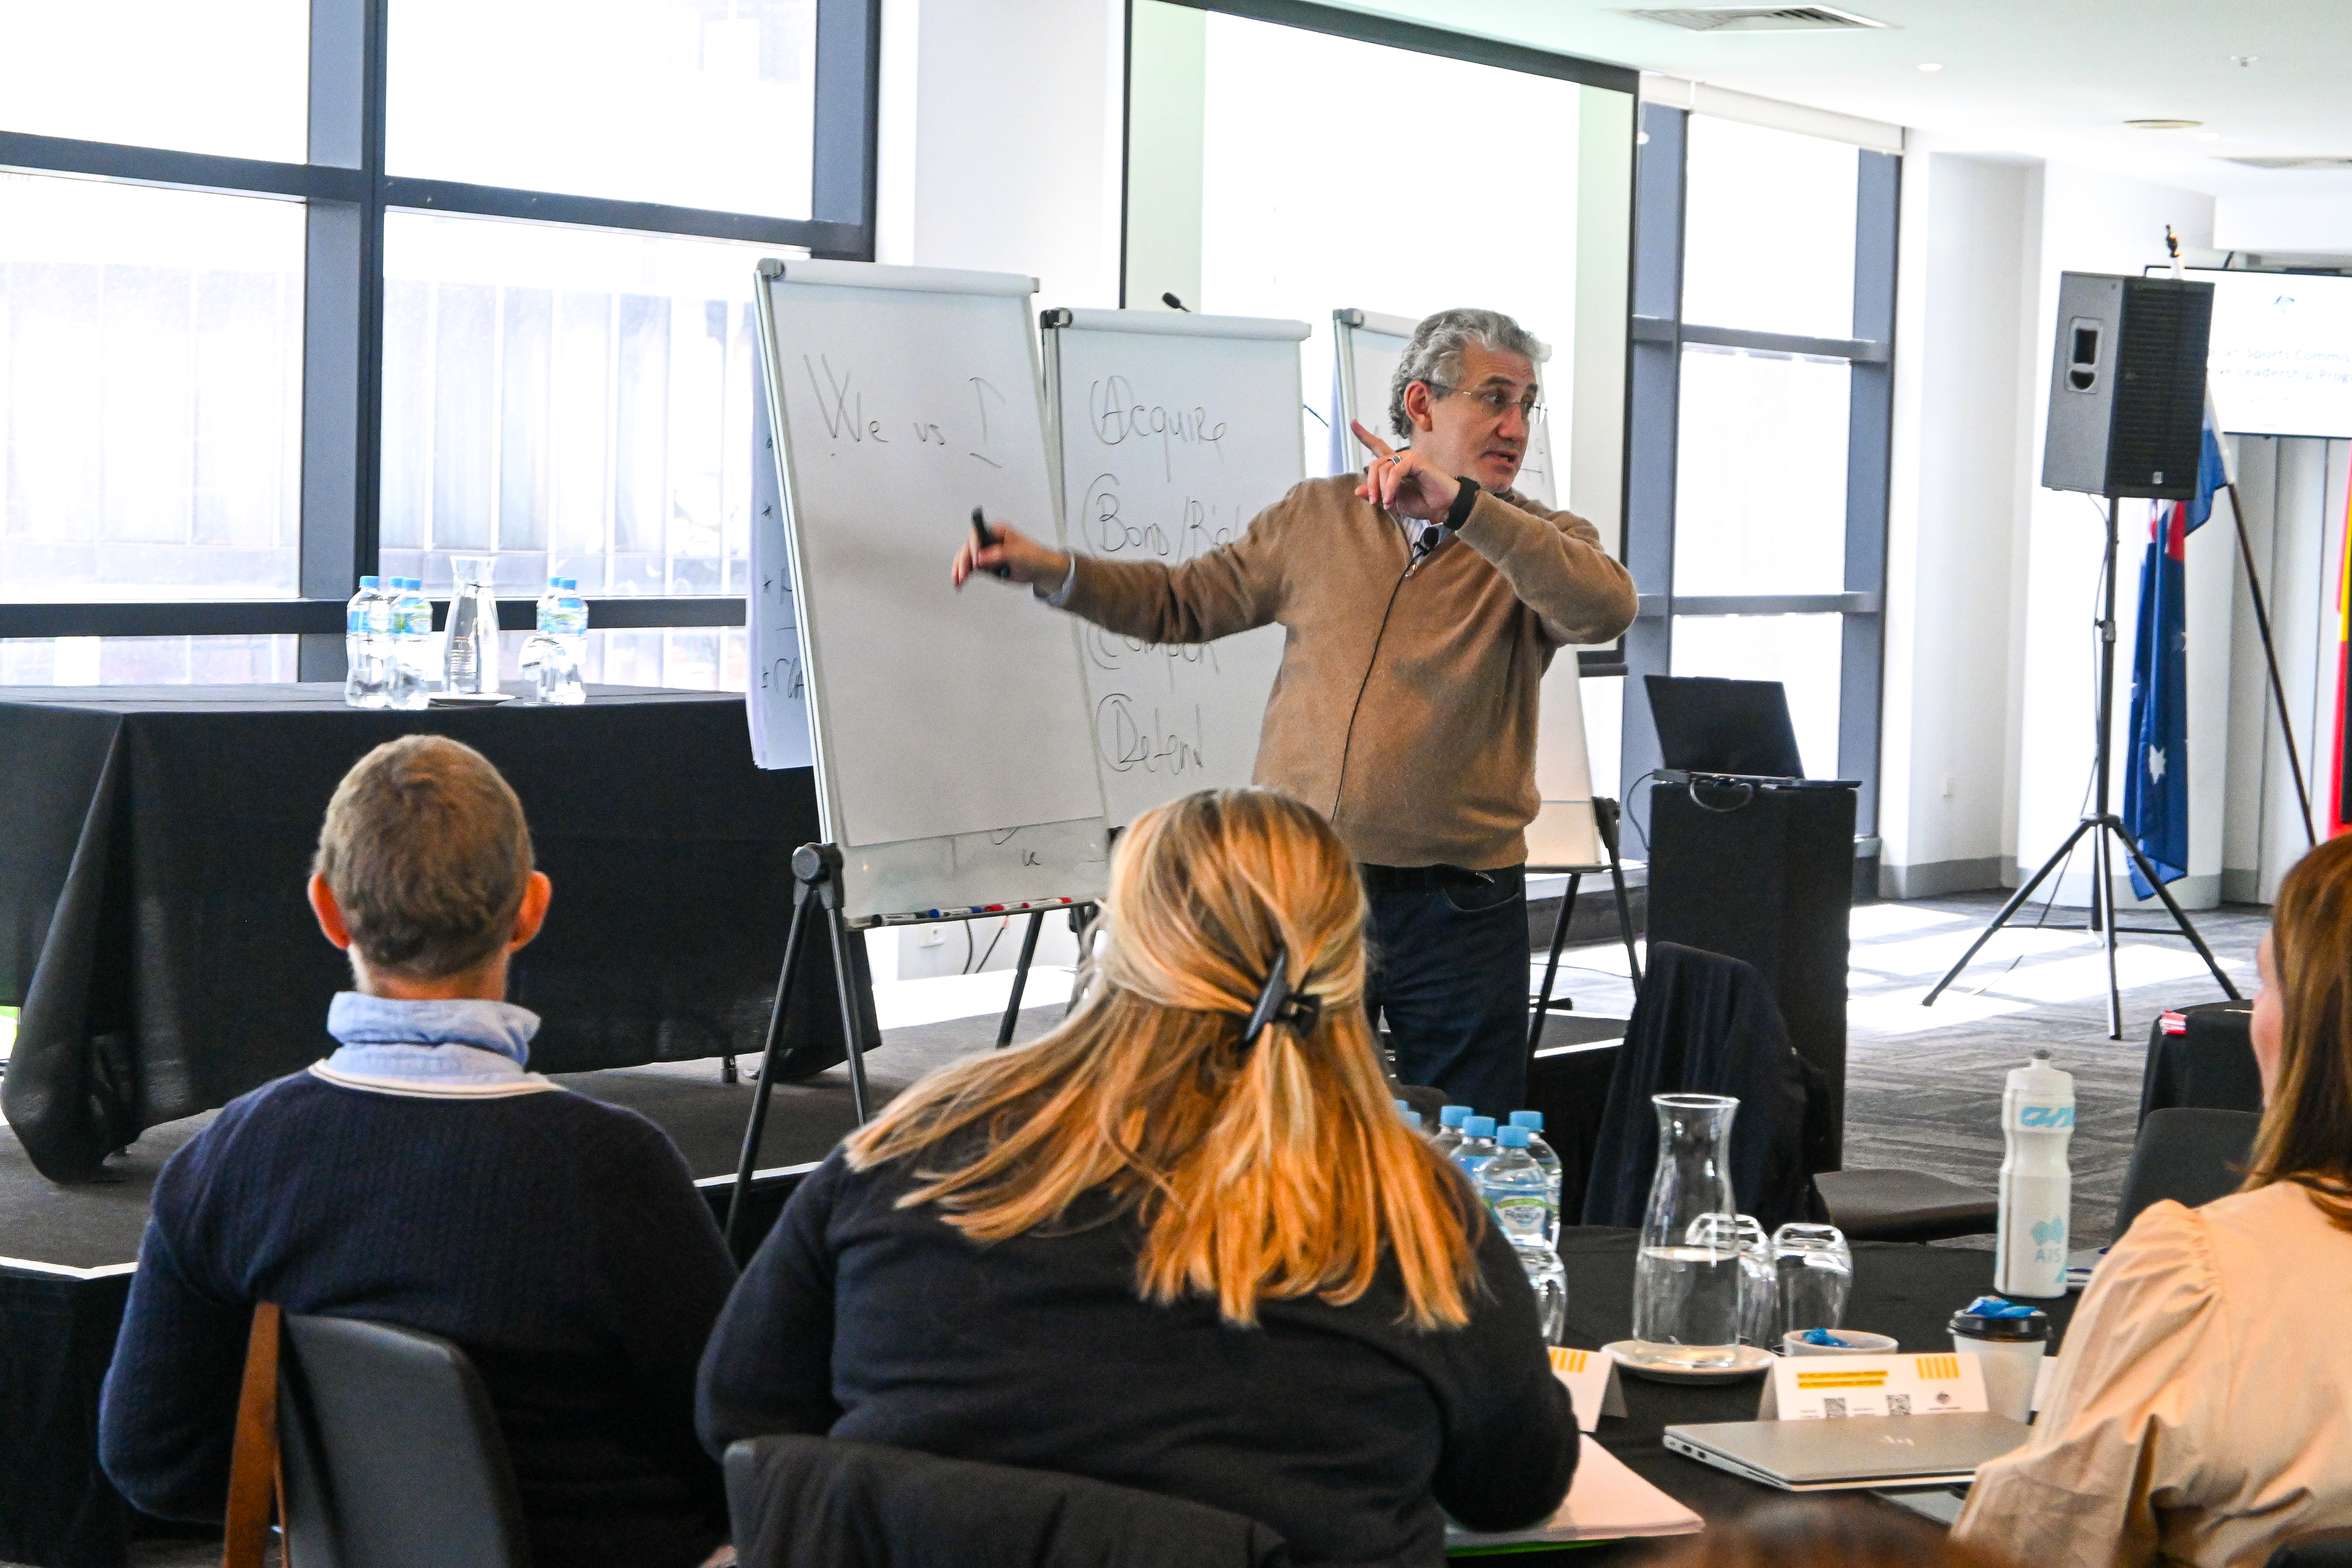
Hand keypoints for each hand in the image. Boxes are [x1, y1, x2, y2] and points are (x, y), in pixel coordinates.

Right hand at [951, 521, 1070, 589]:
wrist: (1041, 571)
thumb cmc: (1034, 557)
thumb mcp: (1017, 553)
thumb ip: (998, 555)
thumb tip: (980, 559)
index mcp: (997, 531)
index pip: (978, 534)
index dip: (974, 546)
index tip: (975, 559)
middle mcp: (989, 540)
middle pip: (968, 547)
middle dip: (964, 561)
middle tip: (963, 573)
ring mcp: (986, 553)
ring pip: (967, 559)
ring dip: (960, 569)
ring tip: (957, 581)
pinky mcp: (986, 566)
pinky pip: (971, 569)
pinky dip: (965, 575)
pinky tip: (959, 583)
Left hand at [1351, 420, 1460, 521]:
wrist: (1442, 507)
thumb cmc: (1422, 503)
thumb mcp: (1393, 502)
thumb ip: (1377, 495)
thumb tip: (1357, 490)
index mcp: (1394, 466)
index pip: (1378, 446)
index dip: (1365, 435)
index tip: (1353, 423)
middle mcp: (1400, 458)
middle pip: (1374, 464)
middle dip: (1371, 484)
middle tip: (1374, 502)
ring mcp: (1408, 457)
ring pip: (1383, 468)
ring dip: (1381, 488)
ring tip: (1387, 503)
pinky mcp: (1416, 460)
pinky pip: (1395, 471)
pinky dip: (1390, 486)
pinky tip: (1391, 498)